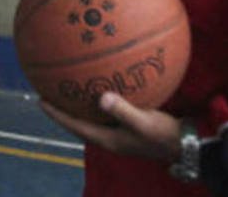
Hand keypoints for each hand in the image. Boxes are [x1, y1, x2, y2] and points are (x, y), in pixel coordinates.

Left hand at [40, 92, 181, 161]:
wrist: (187, 144)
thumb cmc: (164, 135)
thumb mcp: (144, 122)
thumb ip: (123, 110)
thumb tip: (101, 97)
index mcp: (107, 139)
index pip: (74, 125)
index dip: (56, 114)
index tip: (40, 100)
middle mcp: (109, 136)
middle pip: (78, 121)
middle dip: (63, 107)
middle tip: (48, 91)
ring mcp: (119, 132)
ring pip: (91, 116)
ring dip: (79, 103)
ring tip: (68, 86)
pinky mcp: (129, 125)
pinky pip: (107, 110)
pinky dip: (99, 98)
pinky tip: (102, 82)